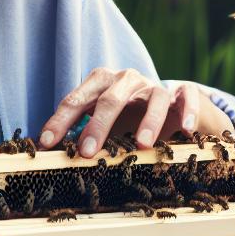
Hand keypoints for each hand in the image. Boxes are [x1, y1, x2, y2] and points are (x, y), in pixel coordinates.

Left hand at [35, 67, 214, 157]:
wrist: (165, 106)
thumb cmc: (125, 117)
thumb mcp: (101, 124)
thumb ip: (81, 134)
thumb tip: (51, 156)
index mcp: (100, 82)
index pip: (76, 100)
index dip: (60, 121)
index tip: (46, 143)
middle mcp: (126, 79)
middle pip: (110, 98)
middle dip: (97, 126)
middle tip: (86, 152)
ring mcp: (154, 85)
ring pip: (153, 97)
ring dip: (148, 121)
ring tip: (142, 145)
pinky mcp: (182, 93)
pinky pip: (188, 96)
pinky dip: (188, 111)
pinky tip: (186, 130)